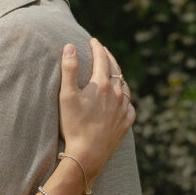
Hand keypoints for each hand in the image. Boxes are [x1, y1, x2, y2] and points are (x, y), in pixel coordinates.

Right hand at [58, 38, 134, 182]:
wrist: (88, 154)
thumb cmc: (74, 125)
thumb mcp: (66, 96)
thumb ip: (69, 69)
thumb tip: (70, 46)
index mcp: (102, 84)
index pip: (101, 58)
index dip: (97, 47)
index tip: (93, 40)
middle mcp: (116, 94)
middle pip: (116, 69)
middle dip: (108, 58)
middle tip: (103, 51)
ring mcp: (123, 109)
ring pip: (124, 87)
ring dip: (118, 77)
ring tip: (113, 75)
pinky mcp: (125, 123)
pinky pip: (129, 106)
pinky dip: (125, 99)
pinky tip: (122, 101)